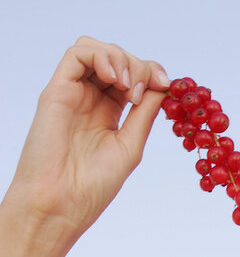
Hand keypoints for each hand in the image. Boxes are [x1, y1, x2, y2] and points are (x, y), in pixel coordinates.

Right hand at [9, 37, 169, 241]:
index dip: (151, 73)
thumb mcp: (130, 145)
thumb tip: (162, 87)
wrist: (61, 205)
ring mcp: (72, 93)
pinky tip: (114, 79)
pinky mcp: (55, 91)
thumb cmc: (92, 186)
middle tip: (142, 92)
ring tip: (128, 87)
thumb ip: (144, 114)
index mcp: (108, 113)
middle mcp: (89, 99)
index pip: (132, 76)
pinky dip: (100, 56)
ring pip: (97, 51)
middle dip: (139, 67)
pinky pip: (76, 54)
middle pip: (117, 59)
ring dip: (120, 59)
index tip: (166, 85)